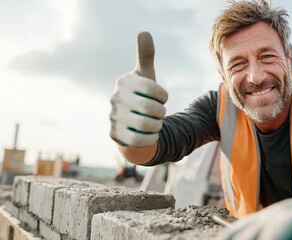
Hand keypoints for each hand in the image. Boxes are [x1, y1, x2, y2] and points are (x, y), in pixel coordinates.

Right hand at [110, 32, 167, 146]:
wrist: (131, 124)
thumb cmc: (142, 96)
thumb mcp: (146, 77)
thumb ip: (146, 56)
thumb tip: (144, 32)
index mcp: (124, 82)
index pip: (154, 90)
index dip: (163, 97)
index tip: (160, 99)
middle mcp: (115, 99)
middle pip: (151, 109)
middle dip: (160, 113)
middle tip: (158, 113)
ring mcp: (113, 118)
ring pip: (147, 125)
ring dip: (157, 126)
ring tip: (155, 123)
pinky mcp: (115, 136)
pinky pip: (140, 141)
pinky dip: (151, 139)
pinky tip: (150, 135)